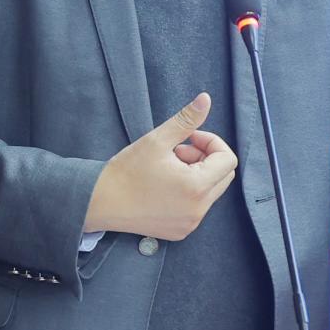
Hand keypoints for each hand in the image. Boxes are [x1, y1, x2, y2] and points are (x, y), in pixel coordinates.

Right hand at [84, 93, 236, 239]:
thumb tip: (206, 98)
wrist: (101, 202)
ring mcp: (190, 223)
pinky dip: (188, 192)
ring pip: (210, 191)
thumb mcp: (158, 140)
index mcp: (197, 187)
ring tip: (167, 168)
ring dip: (196, 174)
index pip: (228, 159)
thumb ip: (186, 119)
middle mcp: (198, 210)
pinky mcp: (181, 231)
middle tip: (177, 152)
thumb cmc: (127, 170)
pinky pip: (197, 207)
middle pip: (223, 176)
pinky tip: (163, 186)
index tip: (188, 138)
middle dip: (205, 158)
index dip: (211, 142)